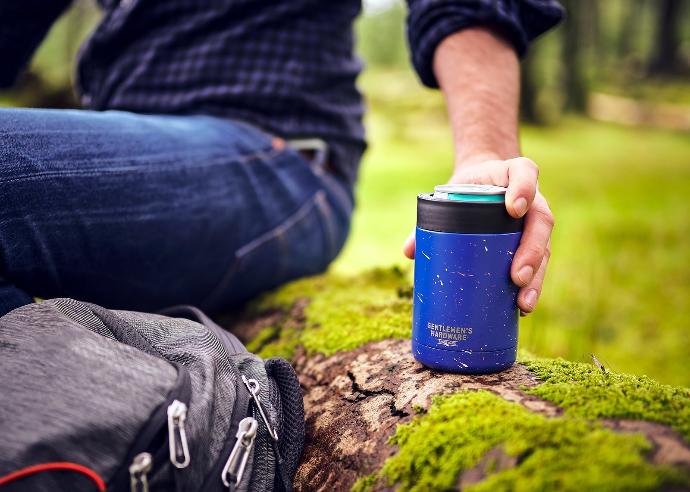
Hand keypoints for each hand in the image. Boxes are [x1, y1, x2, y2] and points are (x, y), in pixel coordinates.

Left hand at [402, 156, 553, 313]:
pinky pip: (538, 265)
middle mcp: (532, 198)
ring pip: (544, 248)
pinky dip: (532, 286)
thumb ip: (432, 216)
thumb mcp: (452, 191)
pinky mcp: (533, 243)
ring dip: (536, 278)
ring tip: (523, 303)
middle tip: (517, 277)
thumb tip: (409, 252)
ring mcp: (535, 222)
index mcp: (513, 174)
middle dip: (531, 252)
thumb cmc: (468, 186)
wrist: (482, 180)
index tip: (513, 208)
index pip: (524, 173)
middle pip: (541, 221)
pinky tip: (522, 307)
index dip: (523, 189)